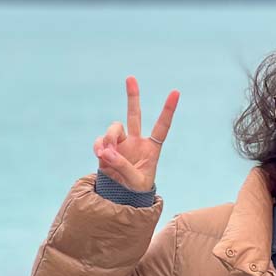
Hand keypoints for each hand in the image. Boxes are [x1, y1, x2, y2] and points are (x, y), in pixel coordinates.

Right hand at [93, 76, 178, 191]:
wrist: (121, 197)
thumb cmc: (136, 189)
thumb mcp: (135, 181)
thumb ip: (122, 166)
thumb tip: (106, 152)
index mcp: (152, 148)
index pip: (162, 127)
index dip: (168, 110)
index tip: (176, 92)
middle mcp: (136, 141)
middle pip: (135, 114)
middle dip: (132, 96)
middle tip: (130, 78)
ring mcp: (121, 143)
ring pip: (114, 128)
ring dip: (110, 137)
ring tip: (107, 154)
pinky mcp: (107, 148)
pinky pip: (101, 141)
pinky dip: (99, 146)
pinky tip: (101, 155)